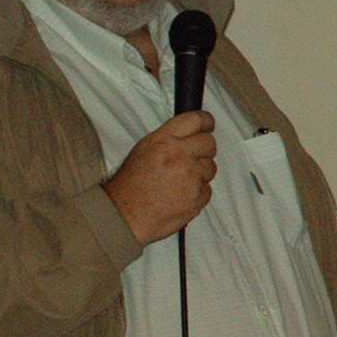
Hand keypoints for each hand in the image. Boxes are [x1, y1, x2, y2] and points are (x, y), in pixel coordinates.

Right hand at [102, 111, 216, 245]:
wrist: (126, 215)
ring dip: (200, 173)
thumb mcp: (144, 149)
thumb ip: (169, 138)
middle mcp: (180, 156)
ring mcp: (191, 177)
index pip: (196, 120)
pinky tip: (180, 194)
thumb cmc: (130, 185)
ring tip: (179, 181)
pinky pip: (207, 189)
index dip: (206, 121)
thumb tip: (189, 133)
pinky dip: (198, 192)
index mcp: (164, 141)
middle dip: (203, 149)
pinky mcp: (197, 197)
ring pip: (210, 167)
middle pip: (209, 143)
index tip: (208, 124)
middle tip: (192, 157)